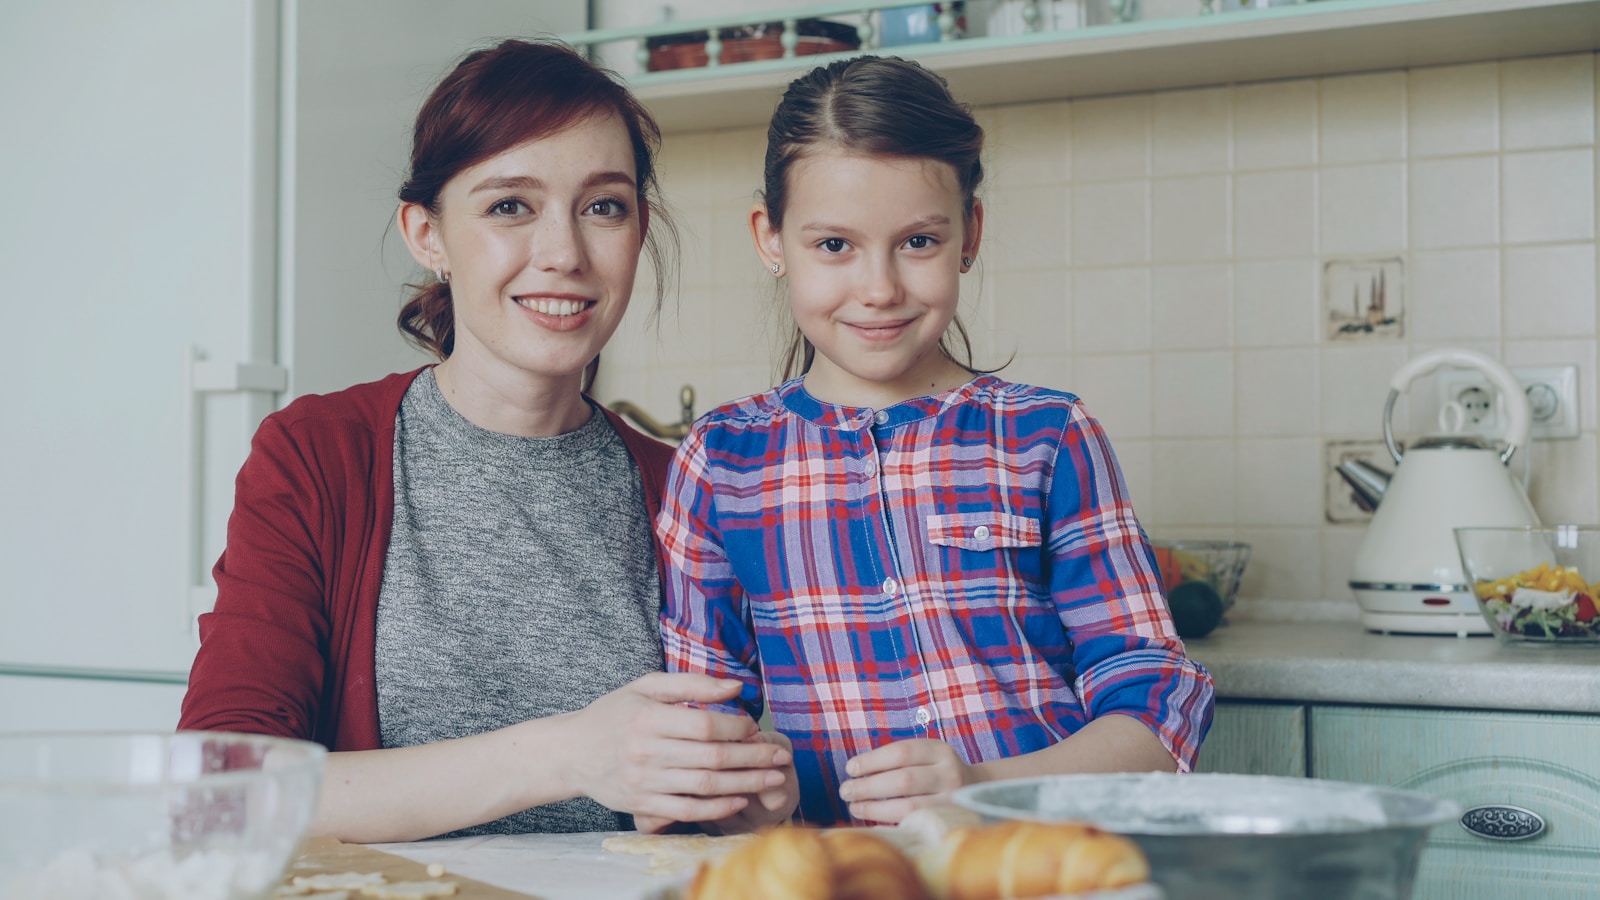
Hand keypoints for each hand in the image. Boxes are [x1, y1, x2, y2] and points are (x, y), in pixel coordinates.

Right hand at [566, 673, 790, 826]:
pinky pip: (688, 810)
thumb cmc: (614, 713)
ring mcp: (645, 782)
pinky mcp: (642, 805)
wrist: (572, 752)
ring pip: (706, 786)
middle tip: (781, 756)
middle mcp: (647, 752)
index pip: (706, 725)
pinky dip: (718, 808)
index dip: (738, 728)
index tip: (756, 727)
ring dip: (746, 784)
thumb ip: (692, 684)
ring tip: (774, 778)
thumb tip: (737, 687)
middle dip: (754, 757)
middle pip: (713, 757)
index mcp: (649, 718)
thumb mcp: (646, 686)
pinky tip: (740, 800)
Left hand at [839, 738, 975, 824]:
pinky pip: (915, 825)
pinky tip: (873, 823)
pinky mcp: (949, 822)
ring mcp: (952, 800)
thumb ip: (898, 759)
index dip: (872, 760)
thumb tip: (855, 771)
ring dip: (875, 808)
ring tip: (854, 807)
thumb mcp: (925, 755)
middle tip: (845, 790)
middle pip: (903, 780)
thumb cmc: (936, 771)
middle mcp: (949, 774)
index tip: (850, 768)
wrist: (978, 789)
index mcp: (940, 751)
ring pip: (909, 807)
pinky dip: (890, 824)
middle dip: (869, 786)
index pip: (901, 752)